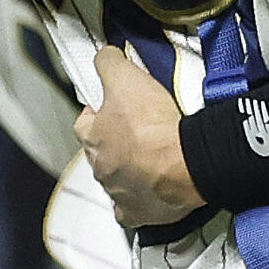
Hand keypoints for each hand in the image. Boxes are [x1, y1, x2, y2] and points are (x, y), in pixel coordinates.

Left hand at [76, 44, 202, 229]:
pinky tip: (150, 192)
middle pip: (100, 153)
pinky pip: (130, 210)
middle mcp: (99, 169)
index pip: (83, 122)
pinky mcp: (137, 213)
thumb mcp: (126, 77)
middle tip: (140, 131)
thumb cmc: (153, 124)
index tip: (115, 106)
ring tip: (153, 158)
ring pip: (116, 181)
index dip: (98, 112)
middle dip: (114, 143)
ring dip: (128, 171)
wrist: (185, 163)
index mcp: (92, 138)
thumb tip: (103, 55)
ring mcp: (116, 194)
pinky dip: (138, 202)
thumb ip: (108, 63)